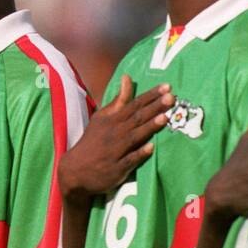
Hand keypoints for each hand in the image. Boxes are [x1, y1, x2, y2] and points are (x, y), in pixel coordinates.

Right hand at [58, 75, 171, 204]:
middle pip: (137, 118)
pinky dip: (139, 154)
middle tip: (171, 97)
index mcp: (111, 120)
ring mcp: (115, 152)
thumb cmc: (93, 141)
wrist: (75, 170)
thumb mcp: (101, 118)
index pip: (134, 104)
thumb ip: (118, 100)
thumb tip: (127, 77)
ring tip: (164, 118)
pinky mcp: (117, 169)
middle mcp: (114, 133)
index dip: (150, 96)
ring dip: (149, 127)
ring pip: (134, 137)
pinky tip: (150, 148)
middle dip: (154, 107)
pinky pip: (129, 160)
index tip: (167, 86)